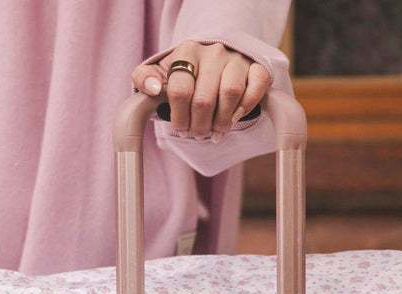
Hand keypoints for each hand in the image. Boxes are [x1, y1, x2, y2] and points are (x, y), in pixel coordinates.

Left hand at [132, 40, 270, 141]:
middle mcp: (213, 51)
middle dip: (199, 125)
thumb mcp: (159, 74)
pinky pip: (257, 85)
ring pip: (231, 93)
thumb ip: (144, 78)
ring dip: (221, 121)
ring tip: (215, 132)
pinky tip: (235, 118)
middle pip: (204, 98)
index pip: (180, 90)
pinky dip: (247, 106)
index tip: (180, 128)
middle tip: (197, 134)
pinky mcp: (256, 67)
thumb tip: (153, 88)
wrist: (212, 62)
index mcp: (187, 51)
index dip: (179, 117)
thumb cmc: (185, 75)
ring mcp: (236, 59)